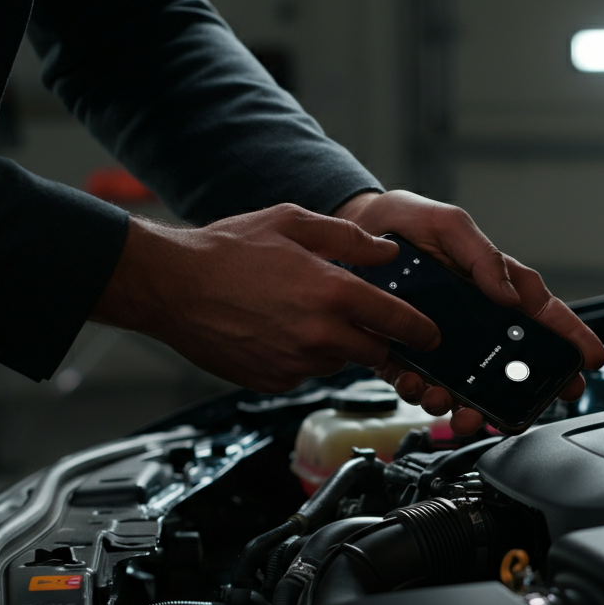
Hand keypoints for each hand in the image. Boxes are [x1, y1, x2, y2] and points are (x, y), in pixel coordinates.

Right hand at [91, 204, 438, 391]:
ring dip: (340, 347)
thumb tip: (386, 251)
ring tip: (310, 317)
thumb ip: (349, 238)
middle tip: (375, 326)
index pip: (398, 322)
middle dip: (382, 341)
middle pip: (377, 352)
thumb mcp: (293, 223)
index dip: (422, 331)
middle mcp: (319, 334)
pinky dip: (305, 358)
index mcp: (331, 293)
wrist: (171, 286)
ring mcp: (295, 363)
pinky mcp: (274, 381)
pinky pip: (306, 374)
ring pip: (340, 363)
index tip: (432, 336)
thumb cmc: (226, 251)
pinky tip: (282, 331)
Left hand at [334, 190, 603, 434]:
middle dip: (517, 398)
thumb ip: (482, 256)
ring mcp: (443, 343)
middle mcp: (475, 323)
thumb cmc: (403, 224)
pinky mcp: (409, 356)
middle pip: (510, 369)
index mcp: (496, 289)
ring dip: (468, 407)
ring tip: (460, 409)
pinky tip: (420, 389)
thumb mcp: (448, 225)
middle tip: (516, 413)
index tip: (590, 360)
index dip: (573, 339)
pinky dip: (424, 396)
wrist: (349, 237)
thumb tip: (508, 296)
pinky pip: (424, 386)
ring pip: (468, 388)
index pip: (545, 317)